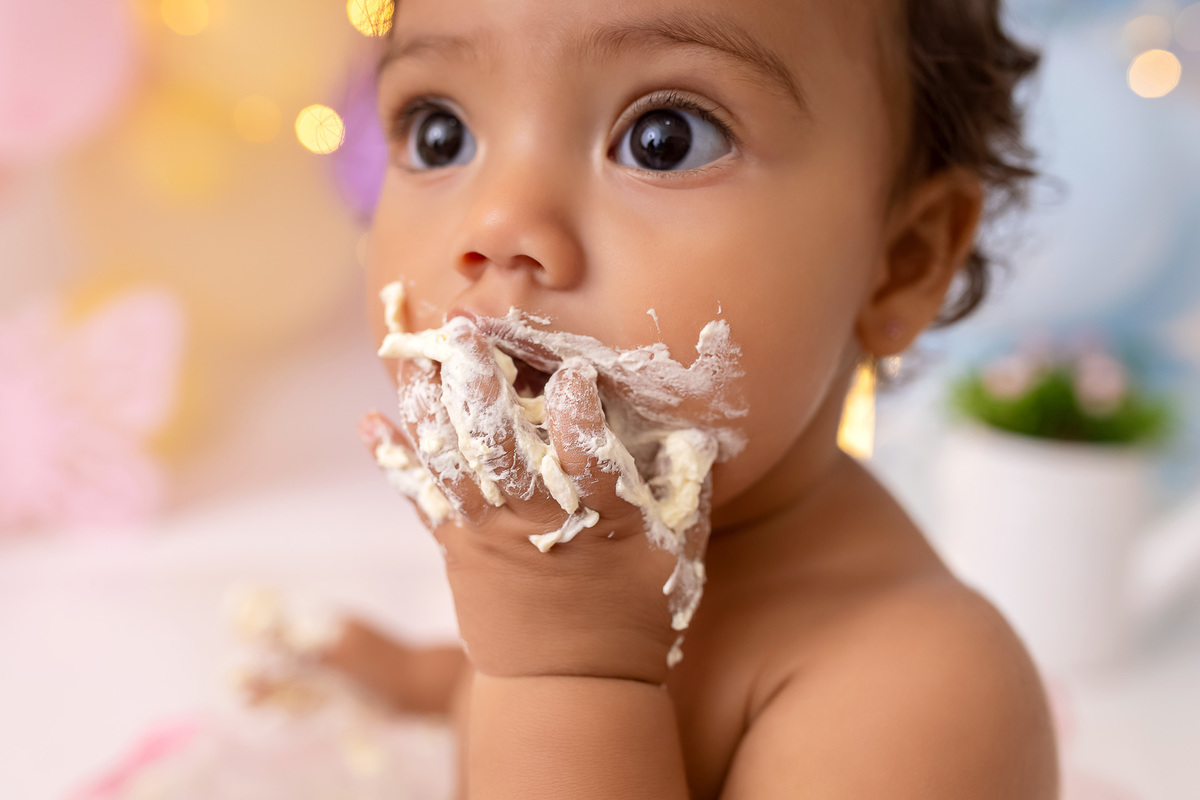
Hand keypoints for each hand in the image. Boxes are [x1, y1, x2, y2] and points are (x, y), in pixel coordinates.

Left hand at [362, 322, 713, 684]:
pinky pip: (418, 501)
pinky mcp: (456, 547)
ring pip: (452, 464)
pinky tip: (370, 422)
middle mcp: (535, 521)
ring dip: (428, 407)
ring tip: (409, 353)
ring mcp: (487, 534)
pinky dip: (393, 462)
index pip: (588, 460)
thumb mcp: (677, 548)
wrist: (571, 683)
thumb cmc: (634, 608)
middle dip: (480, 387)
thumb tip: (700, 428)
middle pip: (502, 451)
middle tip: (462, 329)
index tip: (574, 372)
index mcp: (598, 518)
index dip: (579, 415)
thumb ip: (685, 486)